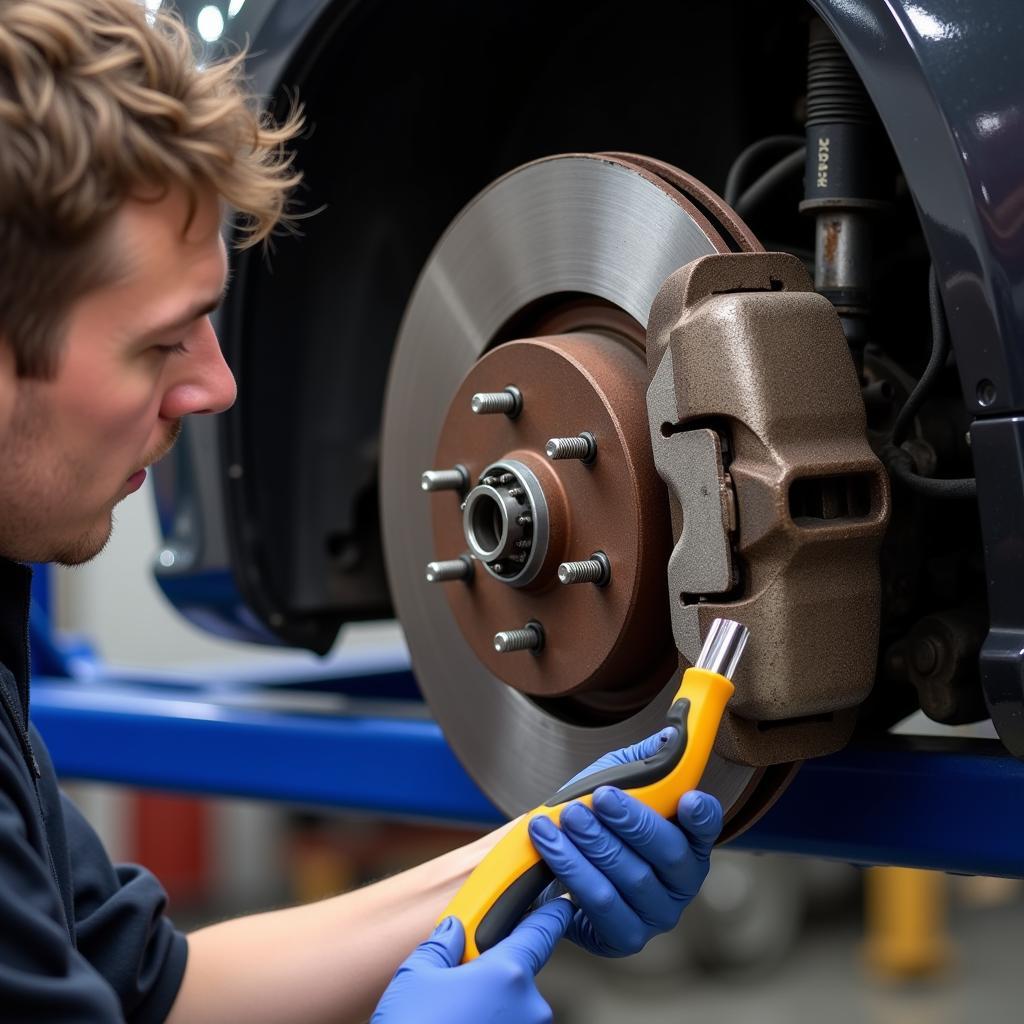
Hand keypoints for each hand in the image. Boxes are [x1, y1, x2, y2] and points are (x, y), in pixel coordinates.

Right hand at [371, 899, 572, 1023]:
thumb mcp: (416, 977)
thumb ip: (441, 945)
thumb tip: (451, 930)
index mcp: (508, 973)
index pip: (542, 931)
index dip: (553, 914)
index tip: (562, 904)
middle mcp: (529, 1006)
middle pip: (521, 974)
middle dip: (497, 973)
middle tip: (464, 981)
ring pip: (515, 1008)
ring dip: (495, 1006)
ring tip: (457, 1014)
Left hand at [527, 728, 722, 957]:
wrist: (551, 861)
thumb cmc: (593, 819)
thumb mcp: (616, 779)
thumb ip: (643, 760)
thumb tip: (672, 735)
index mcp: (689, 840)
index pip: (706, 827)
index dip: (701, 815)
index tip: (687, 799)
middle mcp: (681, 883)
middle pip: (666, 854)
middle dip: (630, 823)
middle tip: (599, 797)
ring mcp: (655, 915)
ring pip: (628, 880)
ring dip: (592, 846)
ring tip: (562, 819)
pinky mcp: (623, 938)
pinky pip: (598, 907)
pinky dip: (571, 873)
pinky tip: (551, 848)